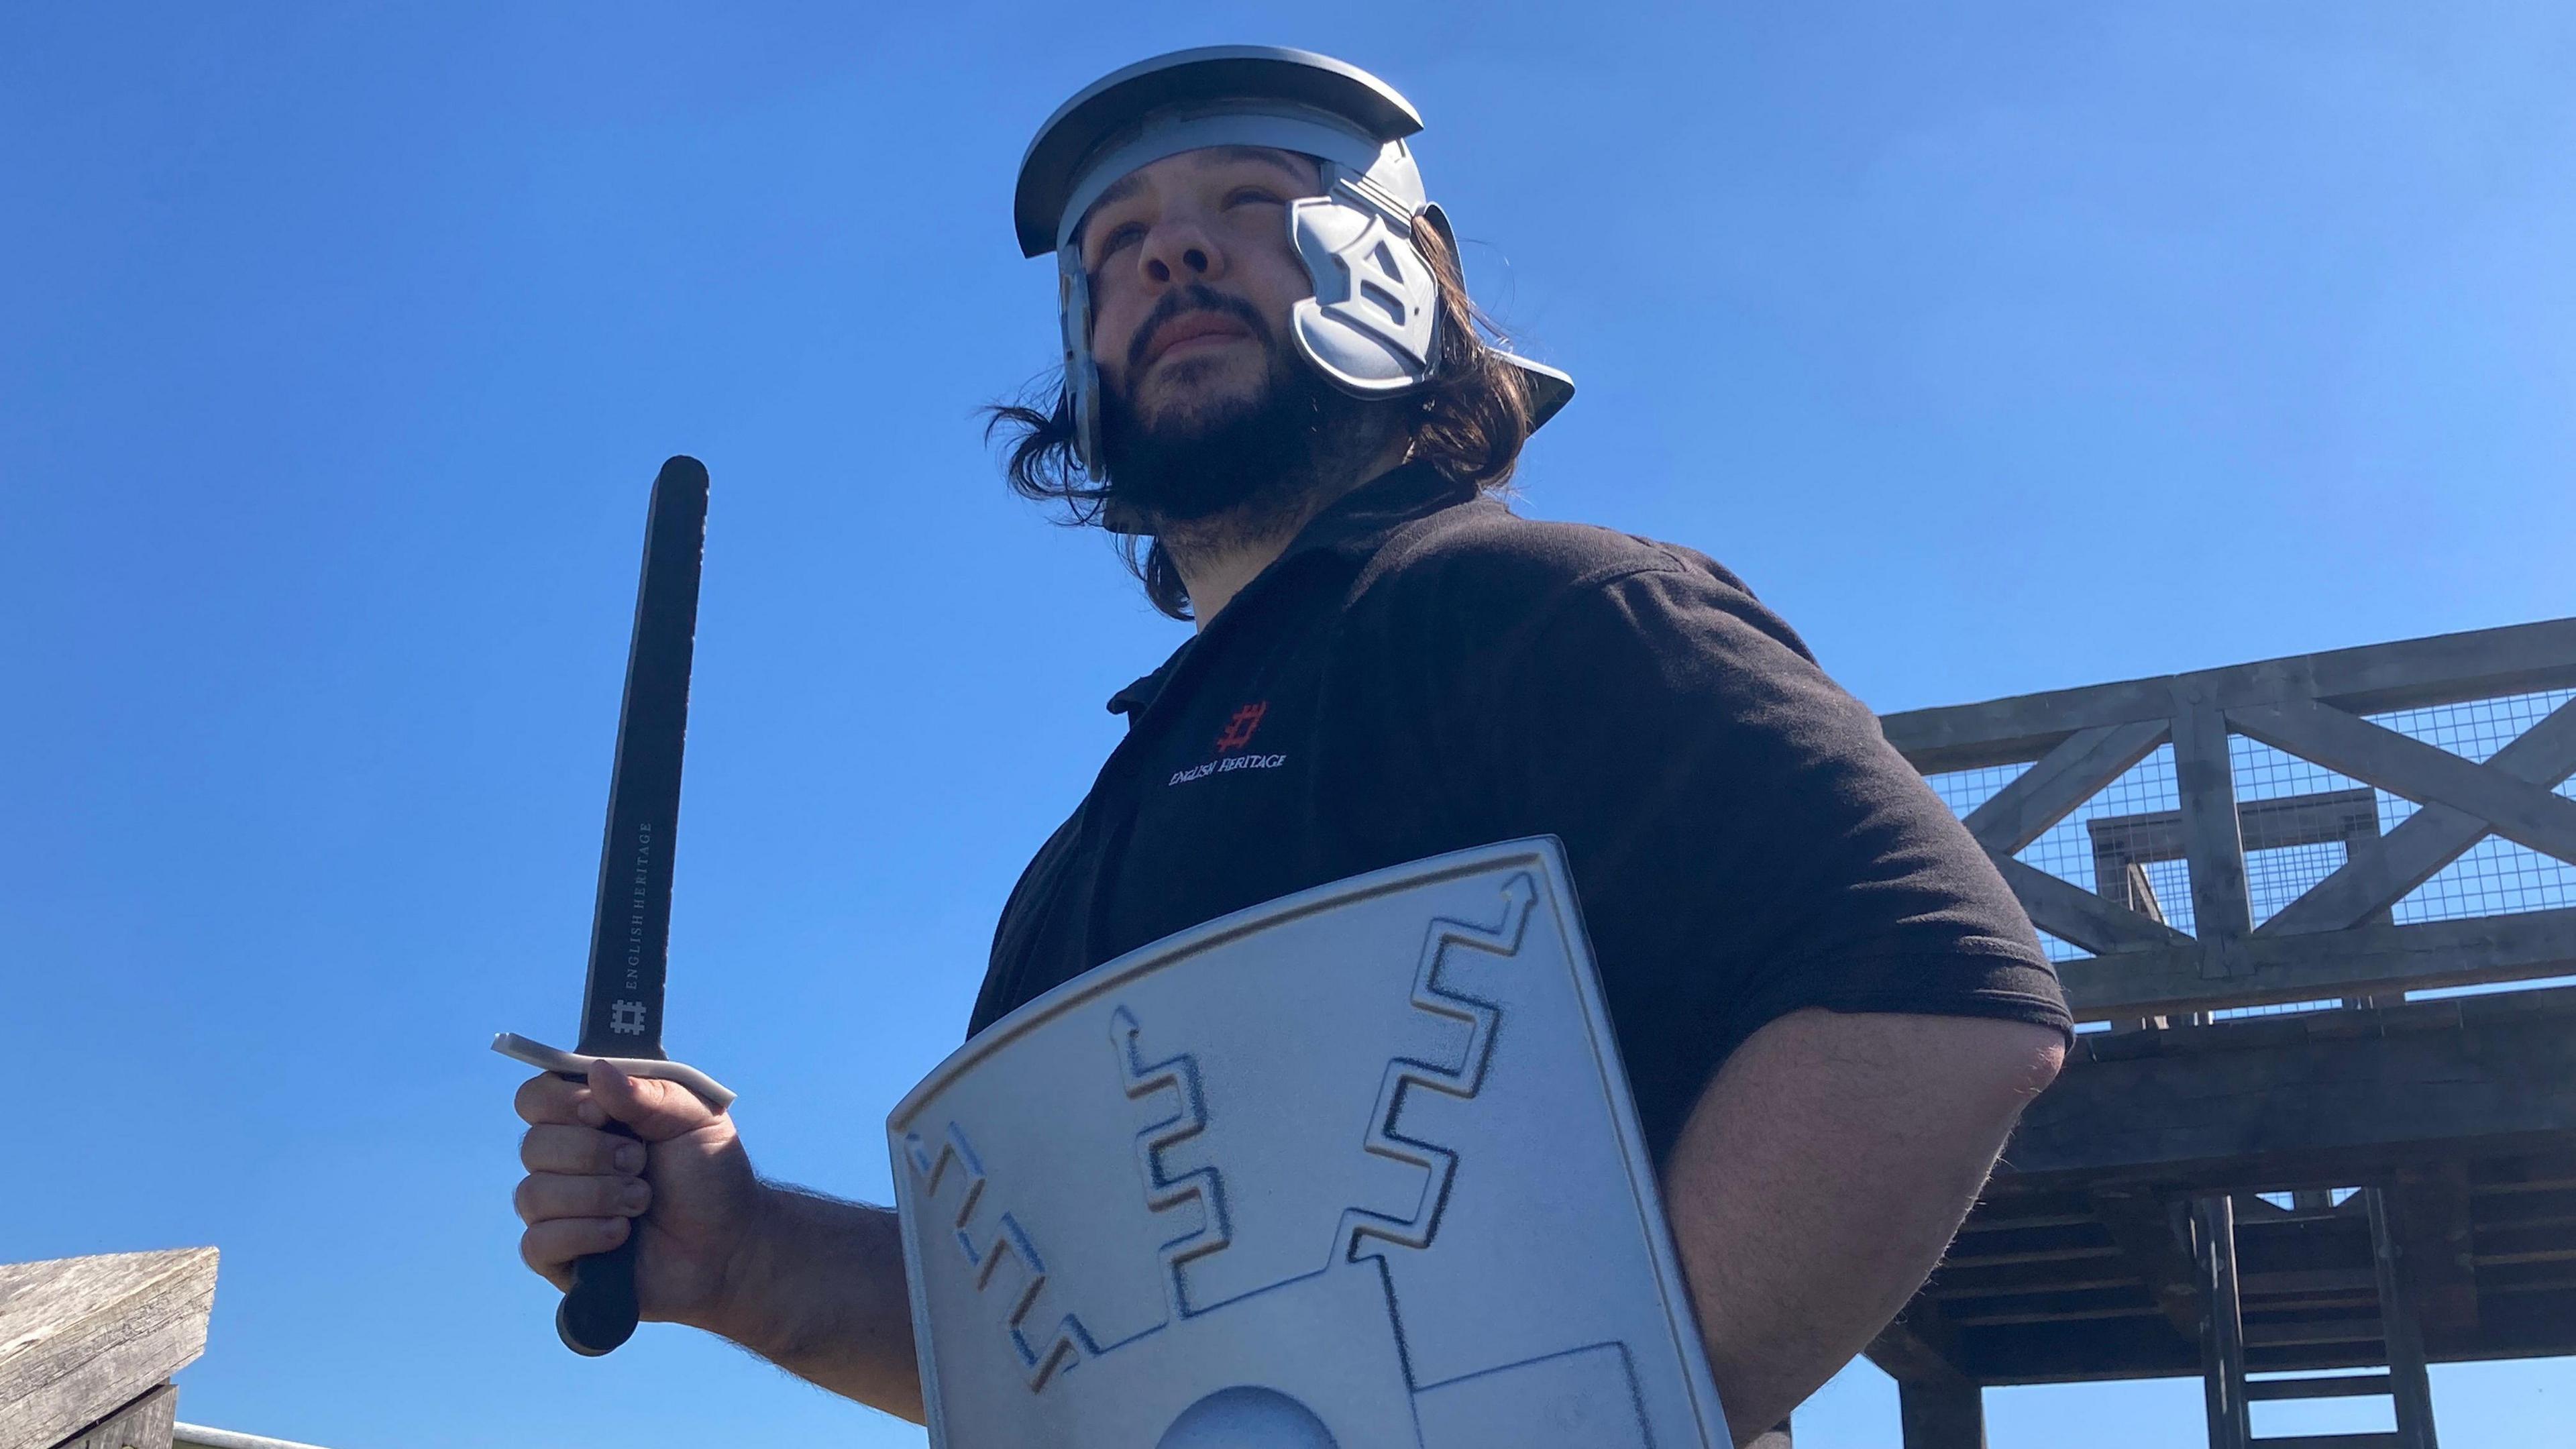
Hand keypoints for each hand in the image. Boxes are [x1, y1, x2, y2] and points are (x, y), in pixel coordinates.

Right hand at [512, 1060, 765, 1330]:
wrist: (730, 1243)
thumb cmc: (709, 1175)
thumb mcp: (694, 1119)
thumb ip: (648, 1093)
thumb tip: (597, 1070)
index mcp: (589, 1119)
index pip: (536, 1098)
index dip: (561, 1103)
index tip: (601, 1113)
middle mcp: (564, 1162)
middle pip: (533, 1146)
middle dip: (592, 1153)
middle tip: (639, 1161)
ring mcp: (558, 1211)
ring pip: (533, 1195)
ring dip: (596, 1195)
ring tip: (642, 1200)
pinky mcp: (559, 1258)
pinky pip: (537, 1243)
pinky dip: (583, 1234)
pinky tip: (621, 1234)